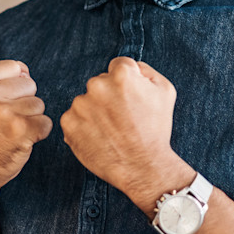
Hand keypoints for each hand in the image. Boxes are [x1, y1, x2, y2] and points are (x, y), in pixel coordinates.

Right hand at [0, 60, 53, 195]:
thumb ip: (1, 77)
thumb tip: (26, 72)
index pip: (15, 67)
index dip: (13, 86)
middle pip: (29, 84)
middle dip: (23, 101)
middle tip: (4, 120)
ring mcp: (2, 112)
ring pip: (39, 103)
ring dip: (30, 118)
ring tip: (10, 130)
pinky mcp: (20, 130)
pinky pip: (46, 122)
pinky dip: (39, 133)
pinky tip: (20, 140)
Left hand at [61, 56, 187, 205]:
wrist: (142, 167)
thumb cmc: (156, 129)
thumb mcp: (165, 91)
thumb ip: (145, 70)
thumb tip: (130, 66)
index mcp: (121, 74)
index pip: (118, 66)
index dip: (126, 83)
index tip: (130, 100)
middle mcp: (97, 85)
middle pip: (100, 83)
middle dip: (109, 96)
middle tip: (122, 118)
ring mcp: (80, 105)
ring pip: (86, 101)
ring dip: (95, 112)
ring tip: (112, 130)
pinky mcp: (68, 123)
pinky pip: (74, 118)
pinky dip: (83, 126)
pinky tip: (99, 137)